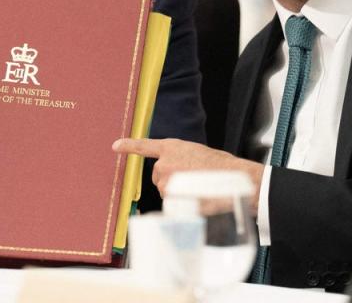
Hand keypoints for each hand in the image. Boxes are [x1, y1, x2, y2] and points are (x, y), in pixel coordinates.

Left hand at [113, 137, 263, 214]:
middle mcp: (165, 163)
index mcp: (172, 147)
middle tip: (193, 181)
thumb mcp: (199, 154)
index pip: (145, 146)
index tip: (116, 146)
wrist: (236, 179)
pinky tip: (196, 200)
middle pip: (158, 177)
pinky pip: (171, 204)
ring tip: (199, 189)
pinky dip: (180, 205)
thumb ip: (183, 161)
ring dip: (177, 193)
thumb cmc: (223, 168)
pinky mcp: (172, 198)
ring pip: (166, 192)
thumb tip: (179, 175)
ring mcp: (167, 181)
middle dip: (170, 181)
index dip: (129, 146)